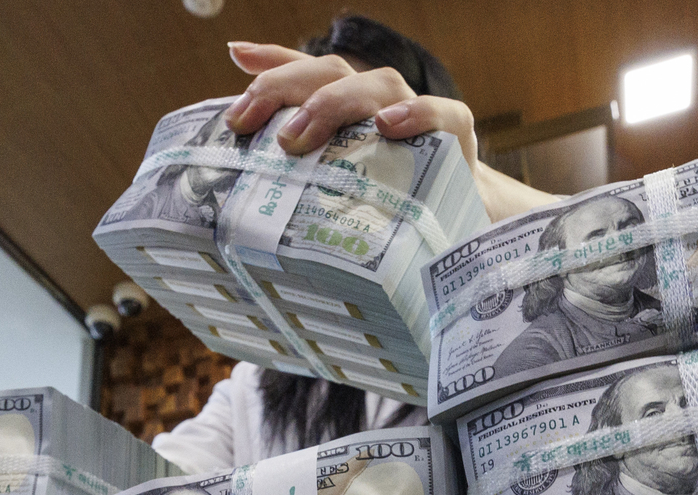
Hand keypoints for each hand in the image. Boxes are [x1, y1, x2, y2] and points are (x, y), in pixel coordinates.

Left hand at [221, 42, 556, 224]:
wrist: (460, 226)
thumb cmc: (390, 207)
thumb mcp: (339, 193)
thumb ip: (300, 175)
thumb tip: (240, 173)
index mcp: (346, 107)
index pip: (305, 72)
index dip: (273, 63)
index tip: (237, 64)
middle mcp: (377, 99)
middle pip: (330, 72)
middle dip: (288, 90)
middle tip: (258, 128)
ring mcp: (414, 112)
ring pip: (376, 85)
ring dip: (334, 102)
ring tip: (301, 133)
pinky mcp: (453, 134)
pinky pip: (440, 112)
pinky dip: (415, 113)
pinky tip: (387, 125)